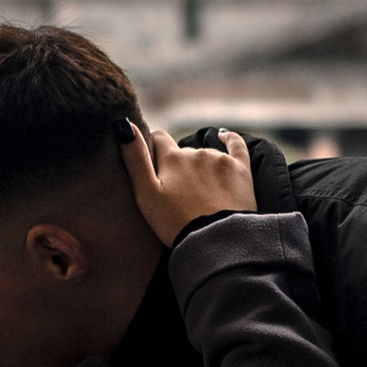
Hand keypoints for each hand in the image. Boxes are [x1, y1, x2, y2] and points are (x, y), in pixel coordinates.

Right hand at [125, 118, 253, 242]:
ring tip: (200, 193)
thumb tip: (125, 126)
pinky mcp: (241, 169)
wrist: (217, 240)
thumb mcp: (146, 194)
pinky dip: (230, 139)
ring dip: (200, 167)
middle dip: (178, 166)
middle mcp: (196, 152)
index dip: (154, 149)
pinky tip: (223, 136)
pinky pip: (236, 145)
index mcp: (171, 158)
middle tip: (178, 193)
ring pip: (205, 155)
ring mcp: (220, 160)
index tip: (154, 166)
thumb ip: (136, 160)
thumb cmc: (176, 222)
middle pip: (182, 152)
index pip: (158, 138)